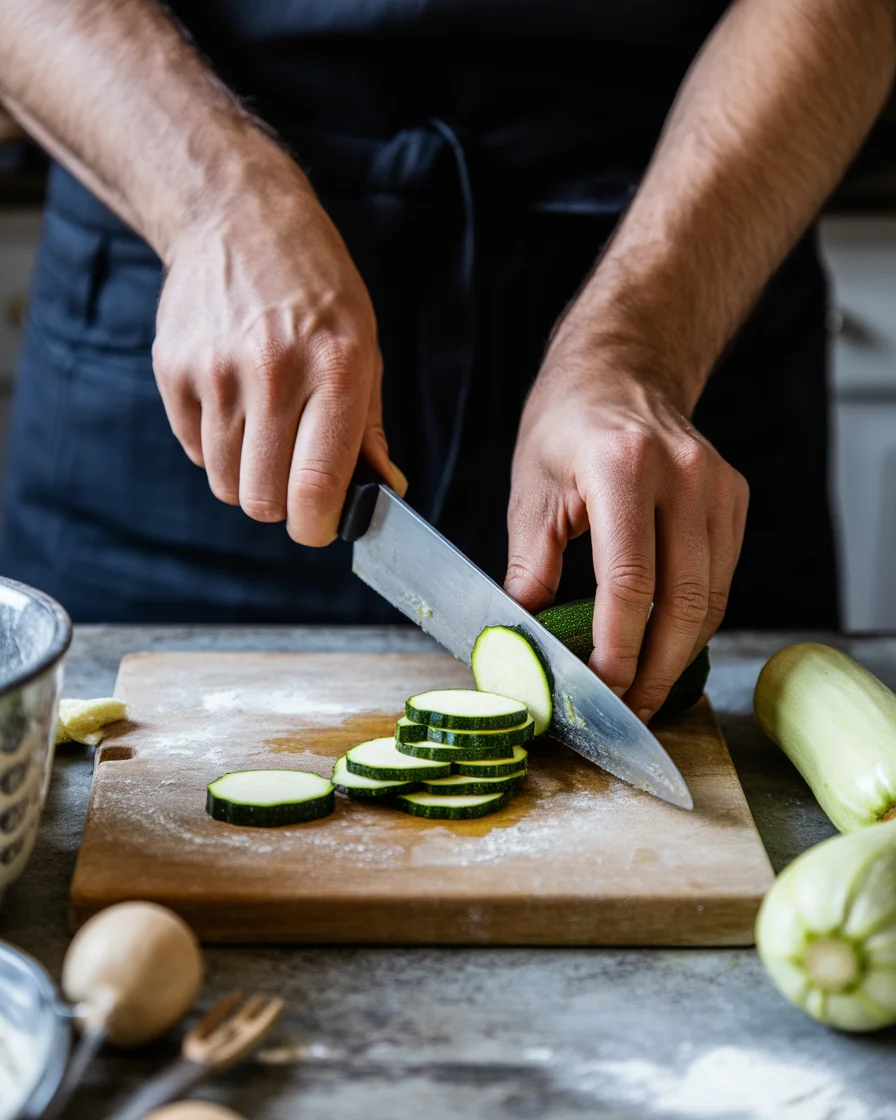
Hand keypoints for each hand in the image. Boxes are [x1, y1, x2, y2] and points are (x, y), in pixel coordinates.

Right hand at [152, 159, 405, 544]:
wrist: (238, 217)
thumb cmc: (317, 289)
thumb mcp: (365, 345)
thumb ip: (369, 428)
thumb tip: (383, 492)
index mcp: (336, 369)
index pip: (315, 485)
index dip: (317, 526)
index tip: (320, 527)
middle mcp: (273, 372)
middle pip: (263, 499)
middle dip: (282, 507)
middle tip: (294, 481)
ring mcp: (215, 371)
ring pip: (226, 483)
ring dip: (249, 476)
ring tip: (266, 432)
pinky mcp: (173, 370)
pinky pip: (196, 451)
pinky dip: (217, 447)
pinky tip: (235, 404)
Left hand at [505, 335, 747, 721]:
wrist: (621, 372)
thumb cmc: (565, 427)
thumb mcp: (530, 491)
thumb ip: (530, 569)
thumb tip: (524, 639)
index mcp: (623, 468)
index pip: (631, 582)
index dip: (619, 648)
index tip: (601, 689)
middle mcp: (684, 475)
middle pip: (684, 600)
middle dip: (657, 668)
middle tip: (630, 709)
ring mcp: (718, 486)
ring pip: (712, 597)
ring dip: (680, 654)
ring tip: (647, 689)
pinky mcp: (734, 498)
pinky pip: (721, 577)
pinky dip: (696, 620)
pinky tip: (667, 644)